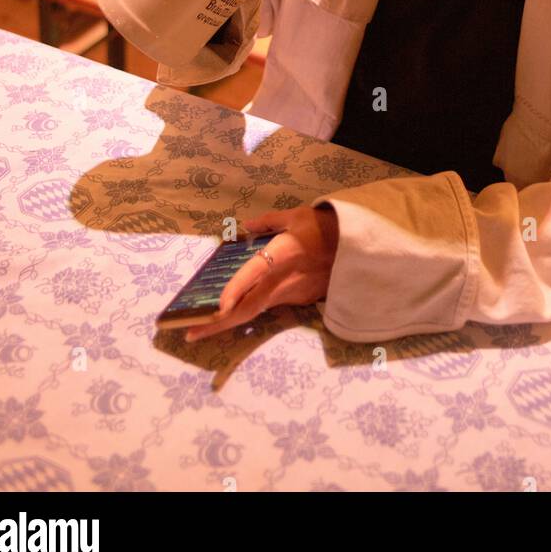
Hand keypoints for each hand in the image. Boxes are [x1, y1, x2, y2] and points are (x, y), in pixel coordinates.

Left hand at [184, 206, 339, 342]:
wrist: (358, 246)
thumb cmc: (324, 226)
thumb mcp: (295, 216)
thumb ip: (267, 222)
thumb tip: (245, 227)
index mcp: (282, 256)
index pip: (253, 277)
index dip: (235, 293)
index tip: (217, 309)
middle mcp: (285, 281)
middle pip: (249, 308)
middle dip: (219, 324)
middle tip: (192, 334)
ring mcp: (294, 295)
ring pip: (258, 309)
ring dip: (232, 318)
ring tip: (206, 324)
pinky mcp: (302, 301)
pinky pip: (273, 303)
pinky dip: (254, 307)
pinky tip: (238, 308)